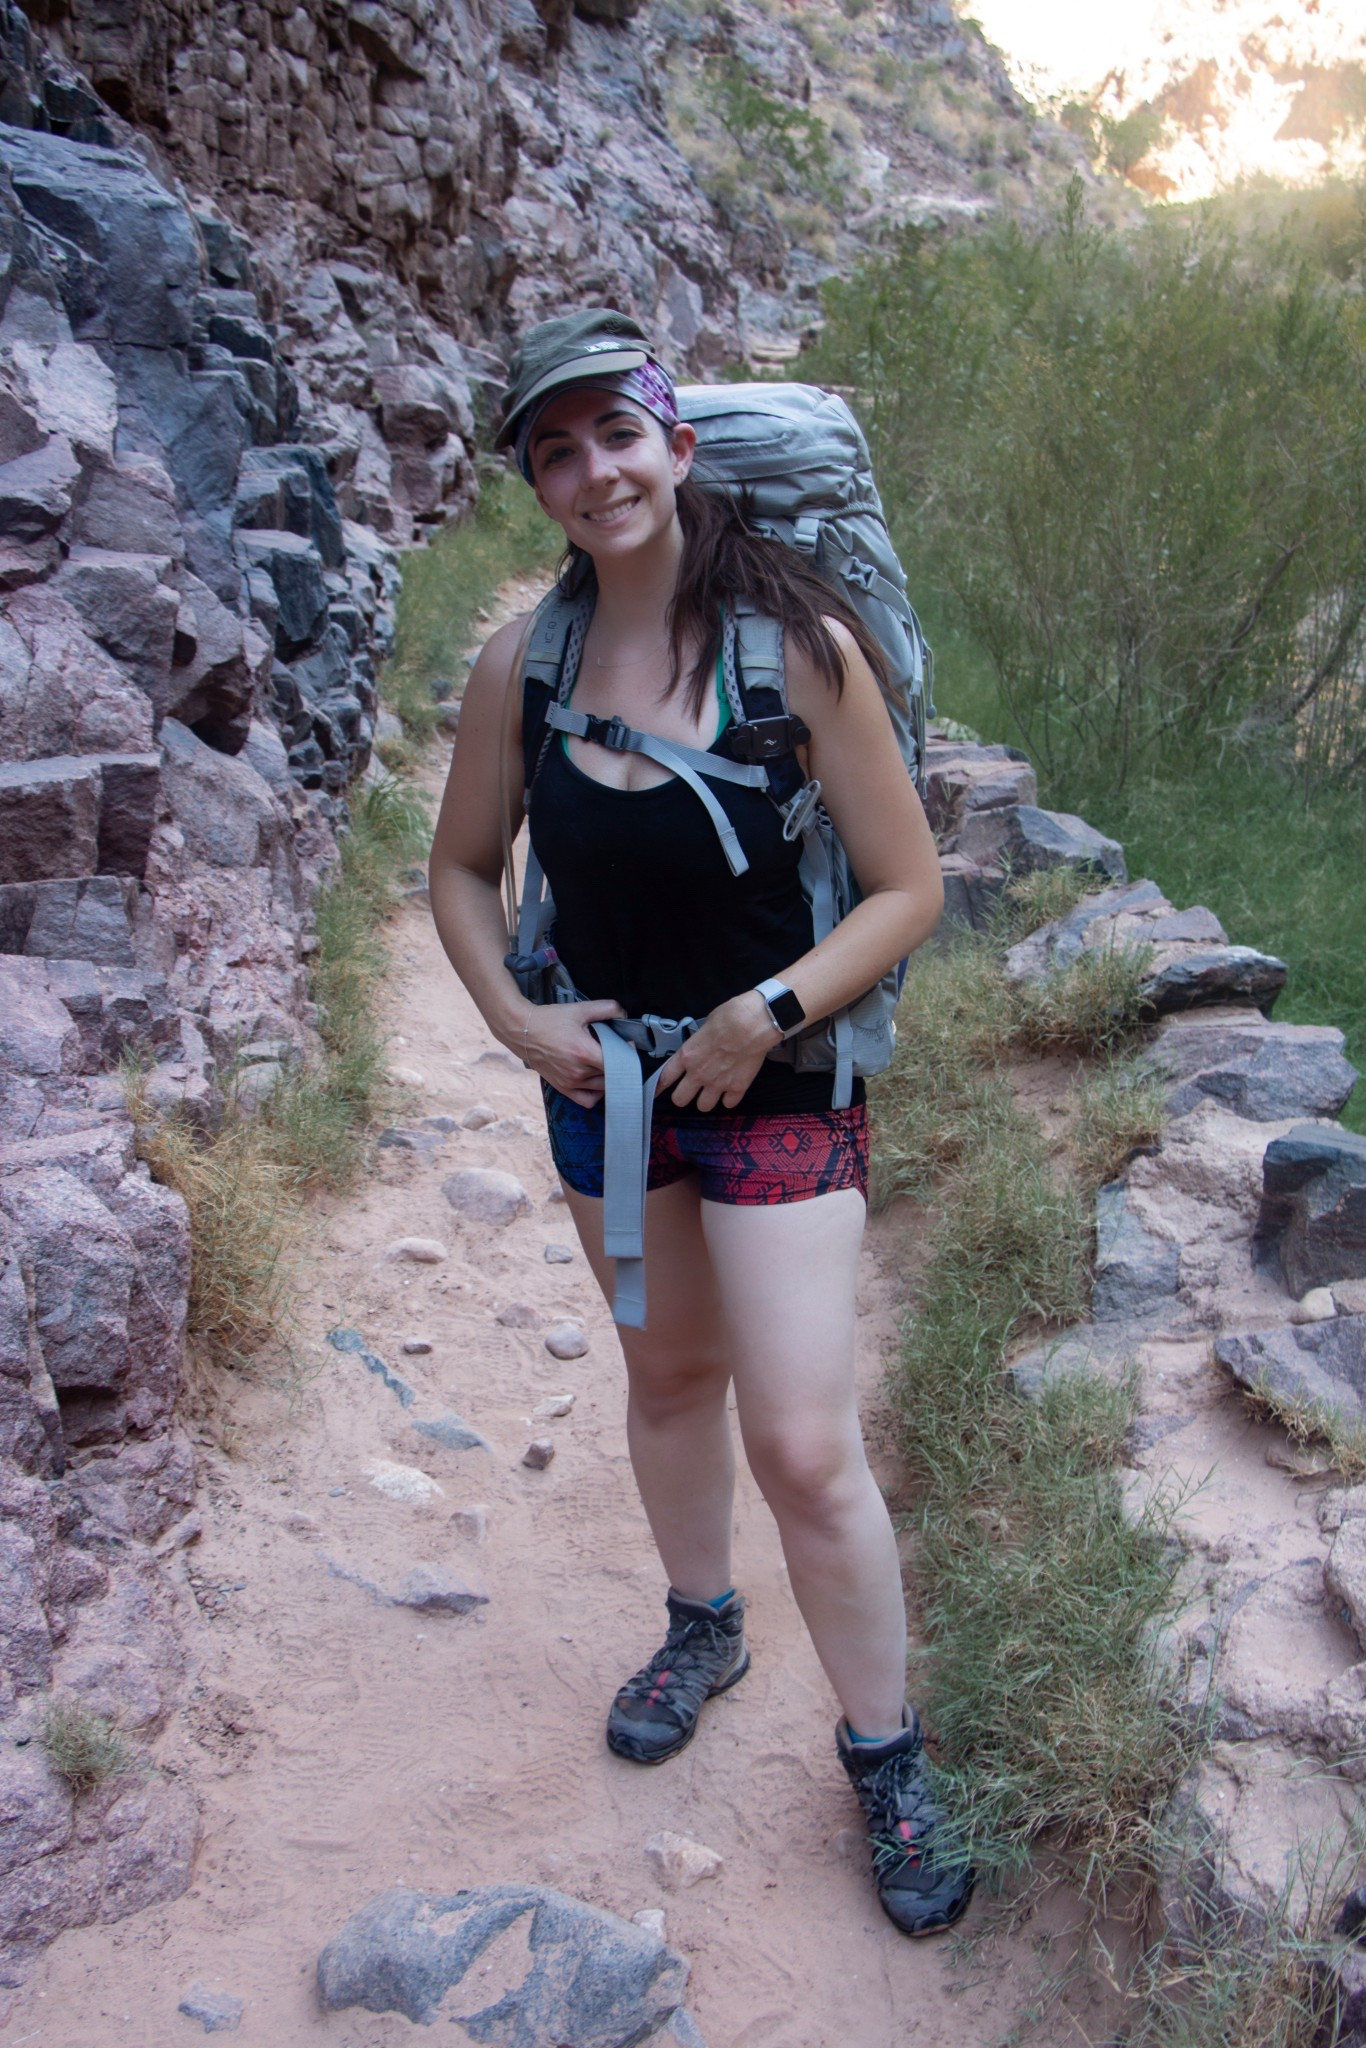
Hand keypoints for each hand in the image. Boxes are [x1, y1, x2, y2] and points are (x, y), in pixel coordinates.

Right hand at [520, 999, 623, 1106]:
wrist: (522, 1031)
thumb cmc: (549, 1020)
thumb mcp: (579, 1009)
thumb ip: (605, 1008)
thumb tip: (623, 1012)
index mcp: (584, 1052)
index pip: (617, 1063)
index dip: (626, 1054)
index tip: (627, 1045)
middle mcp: (578, 1072)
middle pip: (612, 1075)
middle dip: (619, 1063)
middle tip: (617, 1051)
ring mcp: (570, 1082)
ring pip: (603, 1088)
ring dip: (609, 1077)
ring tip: (605, 1063)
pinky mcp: (563, 1088)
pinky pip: (587, 1100)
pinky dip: (596, 1094)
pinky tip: (596, 1080)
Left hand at [656, 991, 780, 1111]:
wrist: (753, 1023)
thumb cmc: (729, 1017)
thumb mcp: (704, 1027)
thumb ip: (699, 1045)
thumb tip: (702, 1048)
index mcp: (687, 1056)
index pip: (665, 1078)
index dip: (659, 1086)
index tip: (657, 1091)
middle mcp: (698, 1073)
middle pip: (680, 1099)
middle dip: (683, 1096)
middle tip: (690, 1090)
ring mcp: (717, 1083)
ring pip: (703, 1106)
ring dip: (706, 1099)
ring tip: (712, 1091)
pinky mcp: (737, 1088)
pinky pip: (728, 1104)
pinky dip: (729, 1098)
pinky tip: (731, 1090)